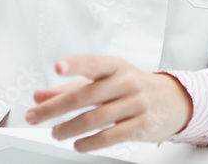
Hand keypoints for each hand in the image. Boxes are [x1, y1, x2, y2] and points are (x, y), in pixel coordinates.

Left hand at [26, 55, 192, 151]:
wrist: (172, 100)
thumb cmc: (133, 87)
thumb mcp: (104, 81)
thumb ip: (71, 88)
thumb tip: (40, 96)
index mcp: (116, 67)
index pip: (93, 63)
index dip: (75, 64)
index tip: (58, 66)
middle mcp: (127, 82)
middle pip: (86, 95)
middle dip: (55, 108)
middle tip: (35, 116)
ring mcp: (136, 104)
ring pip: (95, 118)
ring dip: (69, 128)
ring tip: (56, 132)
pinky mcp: (141, 125)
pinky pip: (111, 136)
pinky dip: (90, 142)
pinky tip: (78, 144)